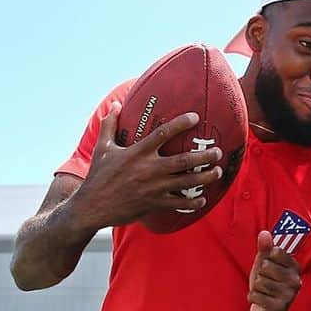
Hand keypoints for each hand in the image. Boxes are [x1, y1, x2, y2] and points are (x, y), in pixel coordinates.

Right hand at [75, 104, 223, 228]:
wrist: (92, 206)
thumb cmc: (98, 176)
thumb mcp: (102, 148)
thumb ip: (110, 125)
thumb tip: (114, 104)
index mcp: (136, 153)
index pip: (162, 134)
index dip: (180, 124)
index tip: (196, 117)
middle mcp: (148, 169)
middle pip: (182, 161)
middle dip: (203, 156)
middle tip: (218, 151)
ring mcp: (153, 188)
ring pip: (186, 182)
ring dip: (205, 178)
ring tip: (218, 172)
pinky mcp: (154, 203)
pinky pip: (178, 203)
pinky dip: (193, 202)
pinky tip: (203, 199)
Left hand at [248, 230, 301, 310]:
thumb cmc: (267, 285)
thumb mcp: (265, 264)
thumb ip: (265, 249)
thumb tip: (264, 233)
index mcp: (295, 267)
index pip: (275, 251)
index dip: (266, 259)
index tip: (270, 268)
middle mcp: (295, 281)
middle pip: (265, 266)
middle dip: (259, 274)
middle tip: (265, 282)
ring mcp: (289, 295)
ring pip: (259, 281)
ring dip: (256, 287)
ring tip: (264, 293)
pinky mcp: (279, 308)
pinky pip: (255, 295)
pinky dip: (253, 298)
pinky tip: (261, 301)